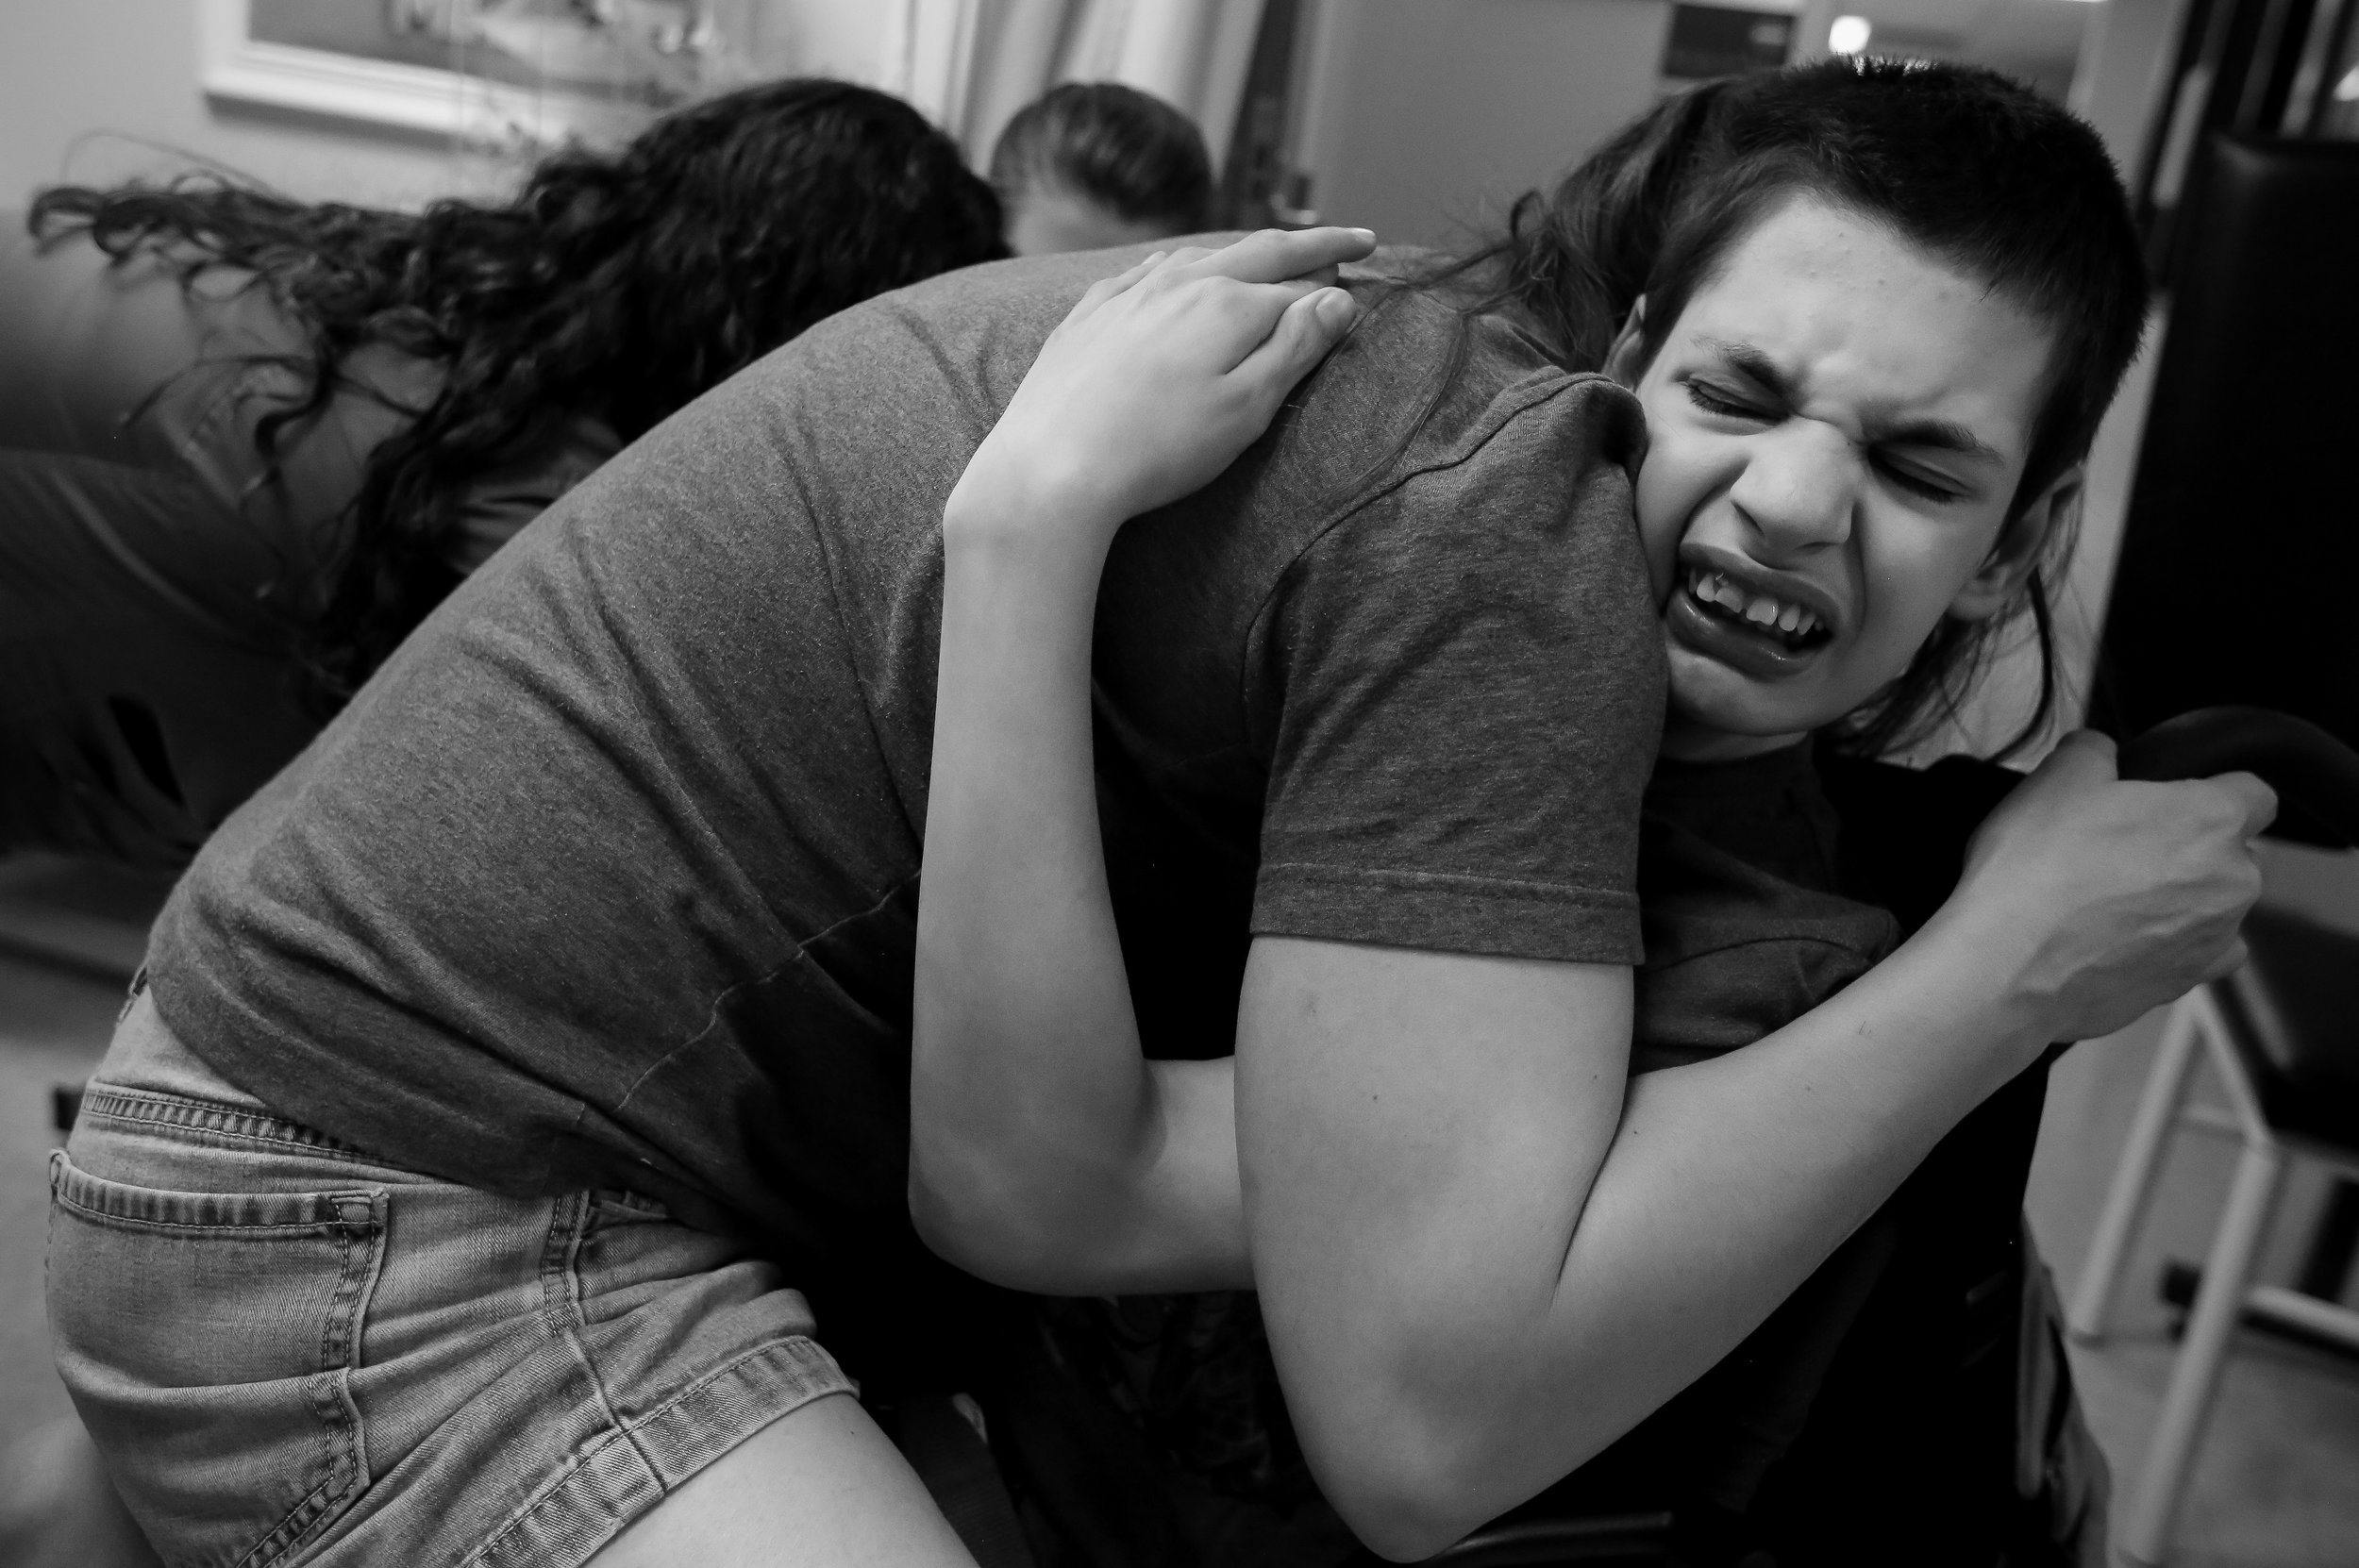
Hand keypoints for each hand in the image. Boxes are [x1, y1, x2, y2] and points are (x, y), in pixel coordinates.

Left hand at [947, 227, 1375, 541]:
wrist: (1052, 467)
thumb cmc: (1158, 449)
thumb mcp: (1246, 408)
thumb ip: (1294, 348)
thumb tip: (1335, 298)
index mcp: (1227, 304)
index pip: (1299, 287)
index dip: (1335, 281)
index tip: (1366, 269)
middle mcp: (1180, 283)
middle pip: (1258, 253)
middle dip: (1310, 245)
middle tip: (1351, 241)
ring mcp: (1129, 294)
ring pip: (1200, 256)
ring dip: (1244, 251)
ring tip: (1270, 253)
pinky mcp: (1089, 315)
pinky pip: (1147, 271)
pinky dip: (1182, 264)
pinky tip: (1180, 270)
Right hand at [1945, 730, 2274, 1042]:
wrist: (2004, 967)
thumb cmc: (2033, 872)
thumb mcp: (2053, 778)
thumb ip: (2093, 751)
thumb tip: (2098, 753)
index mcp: (2212, 819)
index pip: (2254, 792)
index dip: (2212, 788)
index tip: (2173, 798)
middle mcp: (2232, 881)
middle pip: (2230, 851)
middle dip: (2187, 846)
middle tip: (2118, 847)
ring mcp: (2214, 939)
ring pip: (2211, 904)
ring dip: (2175, 897)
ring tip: (2105, 899)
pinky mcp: (2184, 984)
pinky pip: (2193, 953)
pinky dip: (2165, 944)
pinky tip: (2117, 937)